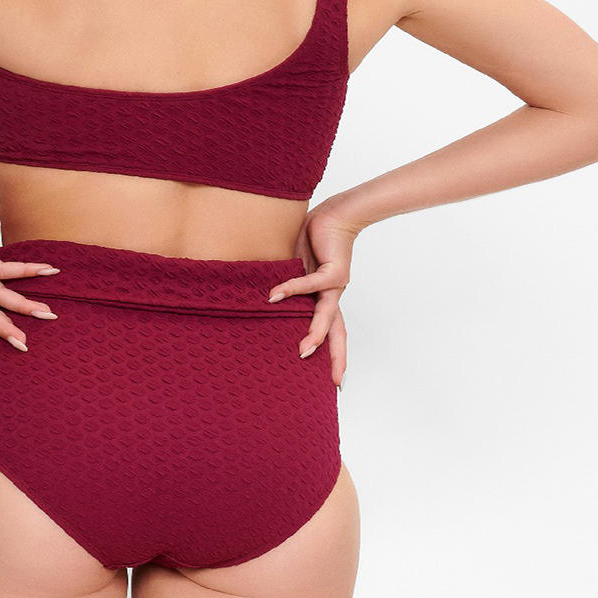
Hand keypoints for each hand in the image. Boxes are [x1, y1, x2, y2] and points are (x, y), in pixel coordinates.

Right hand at [267, 202, 361, 387]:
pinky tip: (275, 296)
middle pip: (337, 332)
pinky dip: (292, 289)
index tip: (333, 379)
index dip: (331, 353)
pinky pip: (310, 284)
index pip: (330, 330)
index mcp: (325, 297)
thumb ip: (285, 284)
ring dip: (316, 334)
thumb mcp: (296, 266)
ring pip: (327, 315)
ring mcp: (336, 285)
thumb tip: (261, 295)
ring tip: (303, 351)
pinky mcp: (334, 270)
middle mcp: (333, 295)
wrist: (336, 214)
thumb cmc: (314, 238)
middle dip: (336, 358)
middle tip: (335, 383)